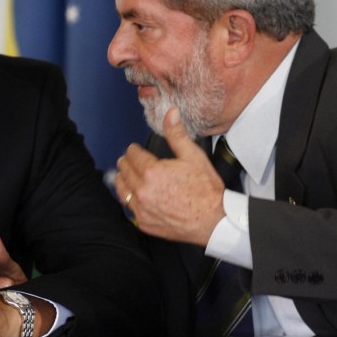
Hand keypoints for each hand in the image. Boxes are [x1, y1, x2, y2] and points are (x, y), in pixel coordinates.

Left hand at [114, 108, 224, 245]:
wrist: (214, 220)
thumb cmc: (205, 189)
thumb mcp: (193, 156)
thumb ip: (176, 134)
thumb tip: (170, 113)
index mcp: (151, 172)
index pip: (132, 155)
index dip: (133, 150)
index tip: (135, 149)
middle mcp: (142, 191)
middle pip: (124, 171)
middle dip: (127, 163)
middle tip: (130, 160)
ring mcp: (142, 209)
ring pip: (122, 190)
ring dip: (123, 180)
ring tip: (126, 175)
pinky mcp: (144, 223)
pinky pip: (129, 208)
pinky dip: (130, 199)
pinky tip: (135, 195)